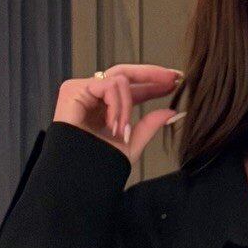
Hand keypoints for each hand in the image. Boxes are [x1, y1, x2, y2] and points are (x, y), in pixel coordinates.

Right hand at [53, 64, 183, 165]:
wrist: (80, 174)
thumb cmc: (98, 163)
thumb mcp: (132, 143)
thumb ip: (150, 125)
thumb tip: (172, 113)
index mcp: (108, 107)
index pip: (133, 88)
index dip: (153, 82)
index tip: (175, 81)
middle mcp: (95, 96)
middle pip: (125, 73)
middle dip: (151, 73)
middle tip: (171, 77)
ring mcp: (83, 91)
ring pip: (119, 80)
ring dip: (127, 106)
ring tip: (122, 129)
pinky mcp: (72, 90)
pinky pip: (106, 86)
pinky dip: (116, 106)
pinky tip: (113, 124)